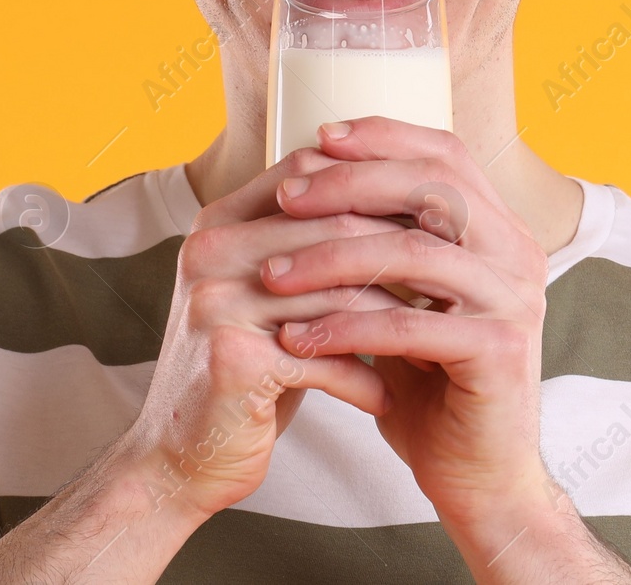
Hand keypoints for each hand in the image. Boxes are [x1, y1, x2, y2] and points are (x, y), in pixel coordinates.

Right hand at [124, 147, 411, 520]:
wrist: (180, 457)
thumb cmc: (248, 368)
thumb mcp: (274, 295)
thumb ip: (314, 244)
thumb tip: (409, 198)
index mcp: (219, 222)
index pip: (314, 174)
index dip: (378, 193)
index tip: (431, 225)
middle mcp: (210, 249)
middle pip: (337, 226)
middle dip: (402, 256)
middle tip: (451, 282)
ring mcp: (216, 300)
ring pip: (340, 290)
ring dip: (393, 322)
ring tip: (430, 343)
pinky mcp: (233, 357)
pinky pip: (326, 355)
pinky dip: (364, 380)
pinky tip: (384, 399)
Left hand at [263, 117, 554, 551]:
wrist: (481, 477)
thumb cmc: (435, 388)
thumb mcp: (410, 302)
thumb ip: (386, 246)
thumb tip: (312, 180)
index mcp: (501, 230)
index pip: (446, 154)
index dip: (383, 137)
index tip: (316, 139)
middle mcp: (518, 253)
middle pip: (433, 185)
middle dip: (350, 183)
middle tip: (286, 198)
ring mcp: (513, 300)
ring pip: (414, 251)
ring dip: (333, 257)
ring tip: (273, 274)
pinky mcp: (498, 351)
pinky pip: (410, 326)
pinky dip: (346, 327)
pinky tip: (298, 337)